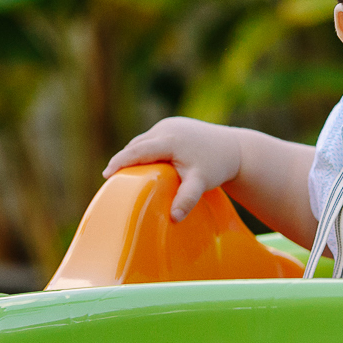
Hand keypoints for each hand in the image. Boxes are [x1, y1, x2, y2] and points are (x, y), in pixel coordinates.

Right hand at [103, 117, 241, 221]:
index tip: (107, 174)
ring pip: (144, 140)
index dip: (120, 161)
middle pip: (138, 144)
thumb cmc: (217, 166)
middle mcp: (167, 128)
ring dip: (134, 153)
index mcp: (169, 140)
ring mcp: (171, 124)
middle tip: (112, 178)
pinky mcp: (175, 124)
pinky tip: (143, 162)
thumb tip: (174, 219)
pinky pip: (153, 138)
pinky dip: (145, 149)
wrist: (235, 148)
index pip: (137, 150)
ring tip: (125, 172)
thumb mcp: (201, 183)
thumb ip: (187, 199)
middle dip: (124, 159)